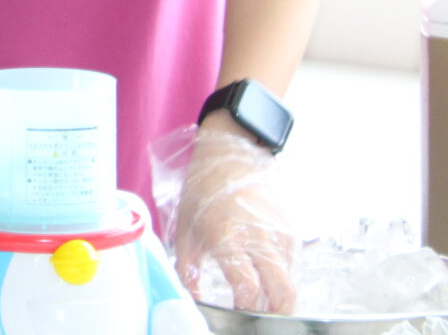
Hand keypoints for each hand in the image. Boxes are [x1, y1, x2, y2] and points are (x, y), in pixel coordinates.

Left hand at [153, 122, 296, 312]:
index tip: (236, 318)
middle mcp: (260, 238)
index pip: (248, 288)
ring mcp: (280, 236)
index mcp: (229, 237)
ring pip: (290, 282)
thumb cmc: (202, 193)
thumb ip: (188, 270)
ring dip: (277, 298)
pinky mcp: (290, 232)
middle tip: (258, 321)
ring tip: (258, 304)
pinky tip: (263, 279)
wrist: (230, 158)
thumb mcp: (185, 231)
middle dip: (275, 315)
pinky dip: (280, 279)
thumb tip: (192, 300)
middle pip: (283, 294)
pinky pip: (291, 267)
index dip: (245, 311)